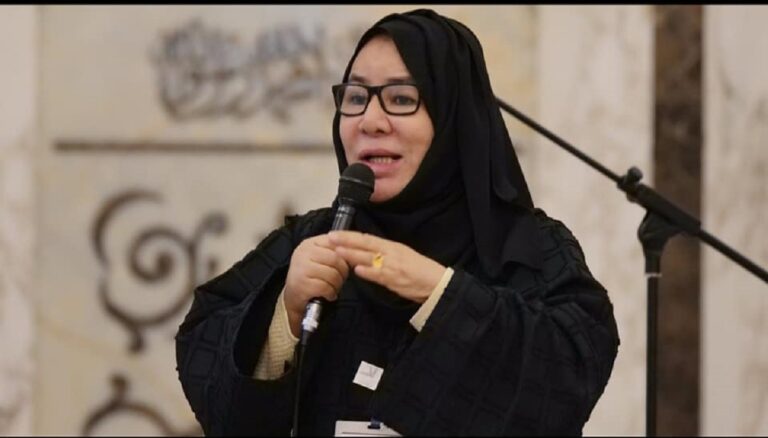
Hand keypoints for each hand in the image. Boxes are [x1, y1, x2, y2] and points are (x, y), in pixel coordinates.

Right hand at [284, 234, 348, 336]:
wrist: (293, 296)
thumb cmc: (310, 276)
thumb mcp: (319, 258)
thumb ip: (334, 251)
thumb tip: (354, 253)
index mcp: (310, 243)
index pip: (335, 242)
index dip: (346, 254)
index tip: (348, 264)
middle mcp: (304, 252)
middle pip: (336, 259)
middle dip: (343, 272)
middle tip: (340, 279)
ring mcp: (301, 268)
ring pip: (332, 274)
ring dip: (337, 284)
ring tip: (333, 287)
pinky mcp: (302, 284)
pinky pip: (326, 287)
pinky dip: (330, 293)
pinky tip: (328, 294)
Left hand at [328, 230, 445, 303]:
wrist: (436, 283)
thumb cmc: (421, 270)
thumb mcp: (403, 255)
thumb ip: (385, 254)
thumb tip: (367, 255)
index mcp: (393, 246)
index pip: (367, 238)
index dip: (351, 236)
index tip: (336, 233)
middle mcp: (391, 253)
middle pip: (365, 245)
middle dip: (346, 241)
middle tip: (330, 238)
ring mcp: (392, 266)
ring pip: (368, 258)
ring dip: (352, 255)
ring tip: (336, 251)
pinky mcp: (395, 280)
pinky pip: (378, 275)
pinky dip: (367, 272)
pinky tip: (356, 269)